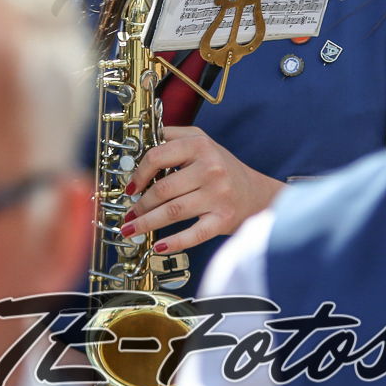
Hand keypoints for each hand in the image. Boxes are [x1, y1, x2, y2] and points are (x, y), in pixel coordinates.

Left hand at [120, 126, 285, 253]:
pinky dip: (173, 242)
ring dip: (147, 223)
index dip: (138, 174)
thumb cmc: (223, 169)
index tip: (131, 187)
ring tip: (132, 228)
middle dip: (140, 204)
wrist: (256, 194)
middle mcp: (210, 169)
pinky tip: (158, 247)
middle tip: (129, 213)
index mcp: (200, 145)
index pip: (157, 156)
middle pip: (163, 189)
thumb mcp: (201, 142)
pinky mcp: (223, 219)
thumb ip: (171, 139)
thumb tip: (136, 153)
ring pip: (172, 212)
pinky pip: (193, 234)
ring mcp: (218, 195)